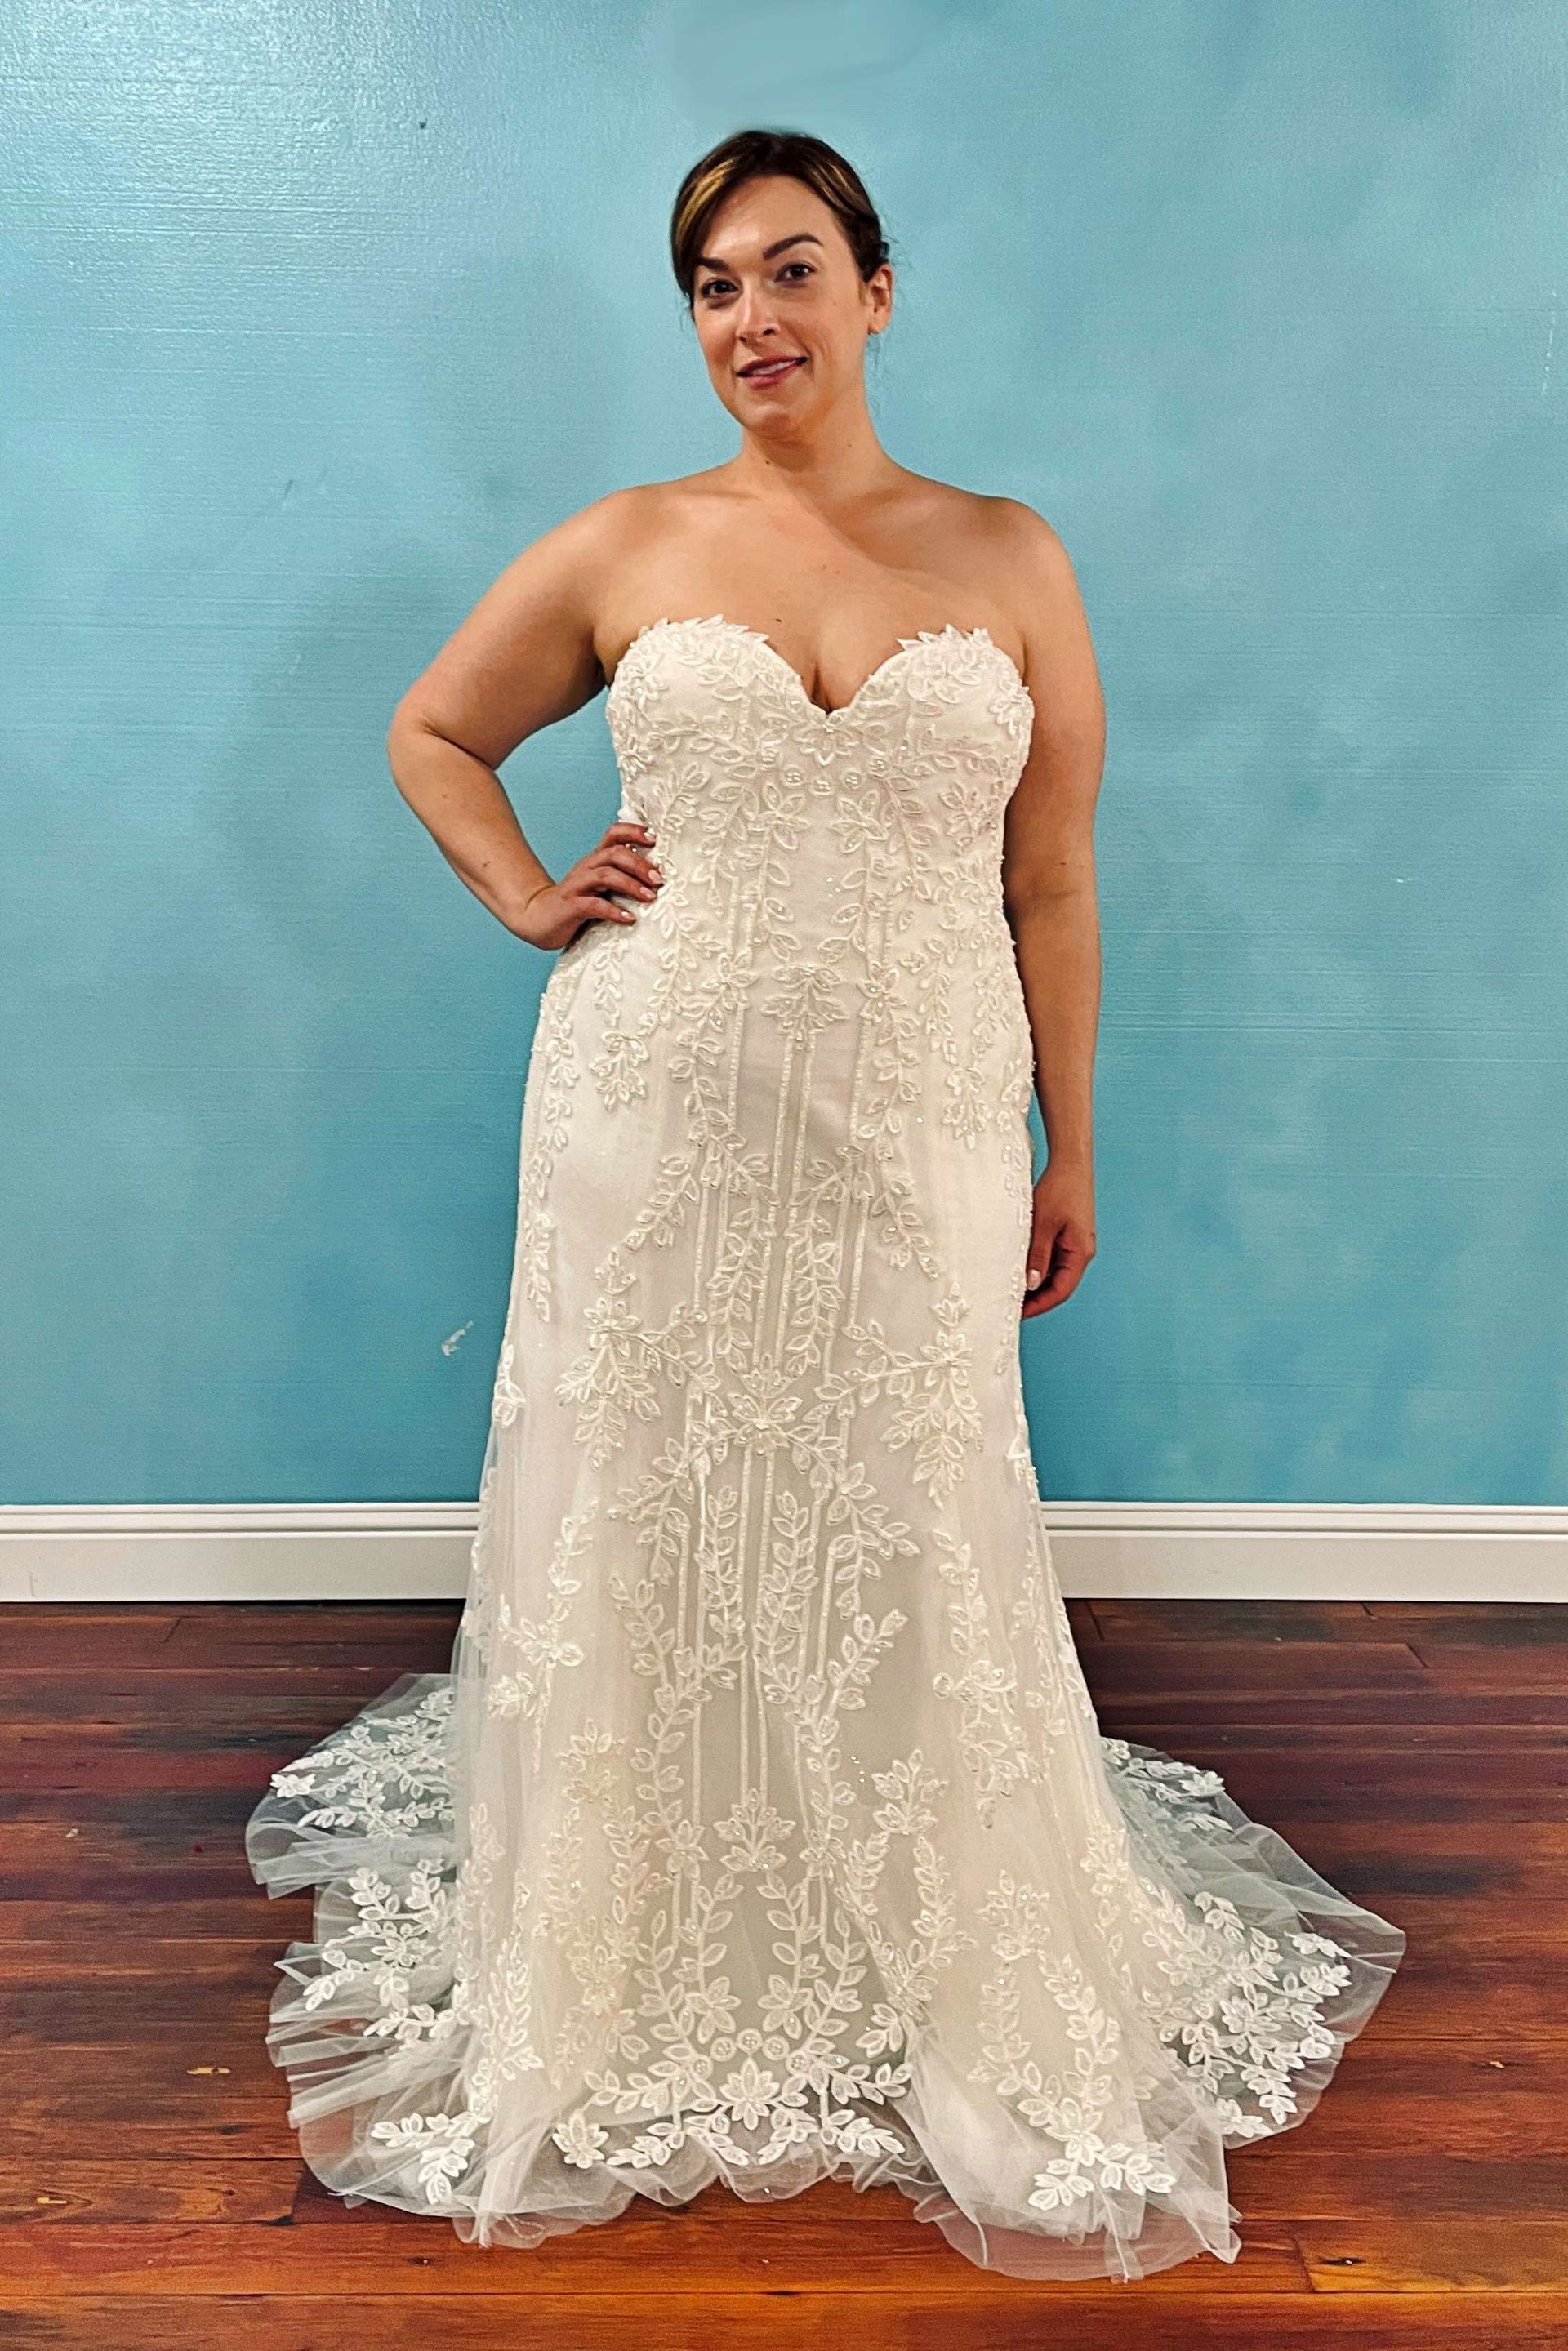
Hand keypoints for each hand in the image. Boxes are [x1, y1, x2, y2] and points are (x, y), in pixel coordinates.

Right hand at [511, 822, 662, 949]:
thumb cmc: (576, 902)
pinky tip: (629, 918)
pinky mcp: (571, 906)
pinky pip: (594, 905)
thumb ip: (620, 876)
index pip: (614, 834)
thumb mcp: (599, 885)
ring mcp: (577, 886)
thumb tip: (656, 875)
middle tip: (659, 879)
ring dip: (631, 885)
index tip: (655, 839)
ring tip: (650, 896)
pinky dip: (613, 911)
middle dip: (640, 864)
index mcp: (595, 860)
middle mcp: (586, 867)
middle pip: (615, 853)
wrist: (537, 917)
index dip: (634, 831)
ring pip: (605, 875)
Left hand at [1021, 1161, 1095, 1318]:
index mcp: (1080, 1252)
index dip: (1040, 1305)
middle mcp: (1081, 1252)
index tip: (1019, 1314)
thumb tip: (1031, 1284)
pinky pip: (1054, 1259)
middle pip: (1059, 1285)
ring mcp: (1075, 1244)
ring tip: (1012, 1291)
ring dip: (1036, 1284)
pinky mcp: (1069, 1235)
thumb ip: (1038, 1255)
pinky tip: (1021, 1269)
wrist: (1071, 1163)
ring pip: (1056, 1273)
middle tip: (1011, 1307)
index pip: (1061, 1290)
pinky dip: (1038, 1267)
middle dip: (1037, 1298)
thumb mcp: (1043, 1224)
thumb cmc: (1060, 1189)